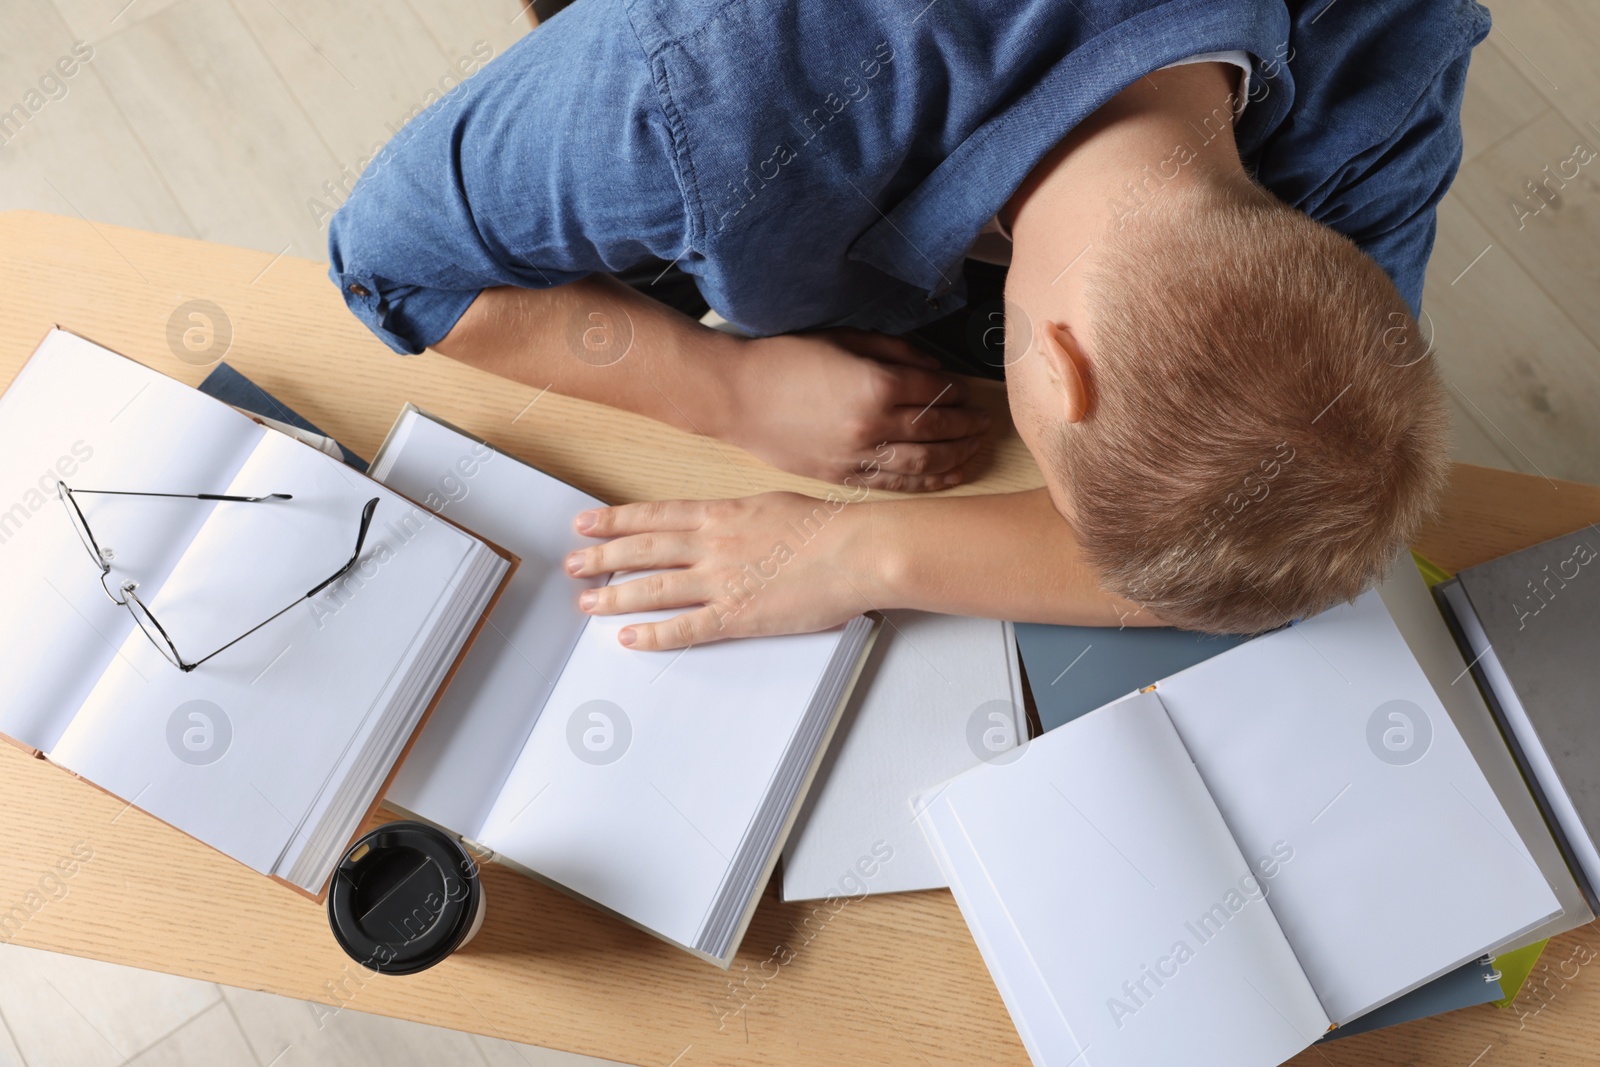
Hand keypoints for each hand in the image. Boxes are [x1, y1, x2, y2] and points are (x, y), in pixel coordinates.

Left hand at [565, 493, 887, 649]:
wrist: (858, 550)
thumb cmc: (828, 529)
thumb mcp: (773, 506)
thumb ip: (740, 517)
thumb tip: (723, 522)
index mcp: (722, 514)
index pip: (654, 516)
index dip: (614, 521)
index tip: (585, 523)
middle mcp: (713, 545)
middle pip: (642, 551)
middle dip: (601, 558)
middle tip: (573, 565)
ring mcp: (722, 581)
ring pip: (653, 588)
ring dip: (614, 596)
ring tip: (587, 603)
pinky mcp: (738, 616)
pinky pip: (685, 628)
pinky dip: (654, 634)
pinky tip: (630, 639)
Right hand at [724, 329, 990, 491]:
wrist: (735, 395)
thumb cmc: (785, 359)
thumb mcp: (844, 338)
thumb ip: (895, 351)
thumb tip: (934, 367)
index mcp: (876, 385)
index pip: (935, 391)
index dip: (958, 392)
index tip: (969, 392)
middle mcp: (872, 425)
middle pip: (937, 430)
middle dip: (967, 427)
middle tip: (984, 423)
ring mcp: (856, 456)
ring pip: (922, 463)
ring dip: (956, 457)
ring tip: (975, 450)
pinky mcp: (840, 476)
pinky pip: (893, 483)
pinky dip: (925, 482)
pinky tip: (947, 477)